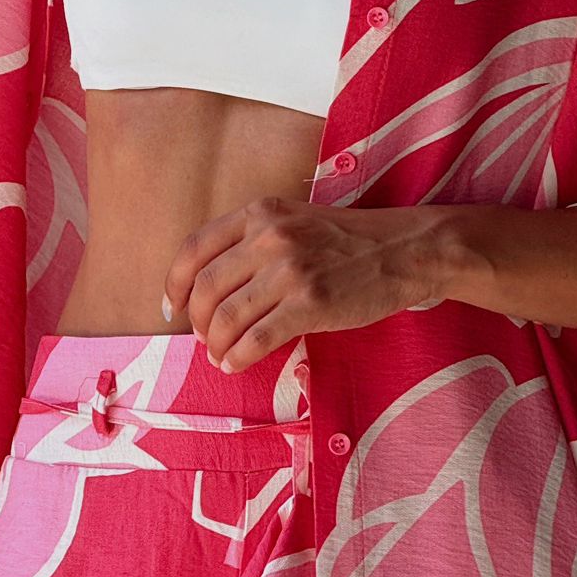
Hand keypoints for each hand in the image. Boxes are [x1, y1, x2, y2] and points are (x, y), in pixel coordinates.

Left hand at [160, 196, 447, 372]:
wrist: (404, 251)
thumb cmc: (349, 241)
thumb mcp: (295, 221)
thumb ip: (253, 241)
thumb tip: (209, 288)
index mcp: (260, 212)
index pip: (195, 248)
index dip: (175, 283)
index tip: (172, 307)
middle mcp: (269, 237)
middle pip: (206, 288)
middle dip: (196, 322)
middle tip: (203, 338)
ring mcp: (290, 270)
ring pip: (227, 318)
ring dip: (215, 345)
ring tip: (219, 355)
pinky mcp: (311, 304)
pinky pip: (256, 339)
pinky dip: (238, 357)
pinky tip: (235, 364)